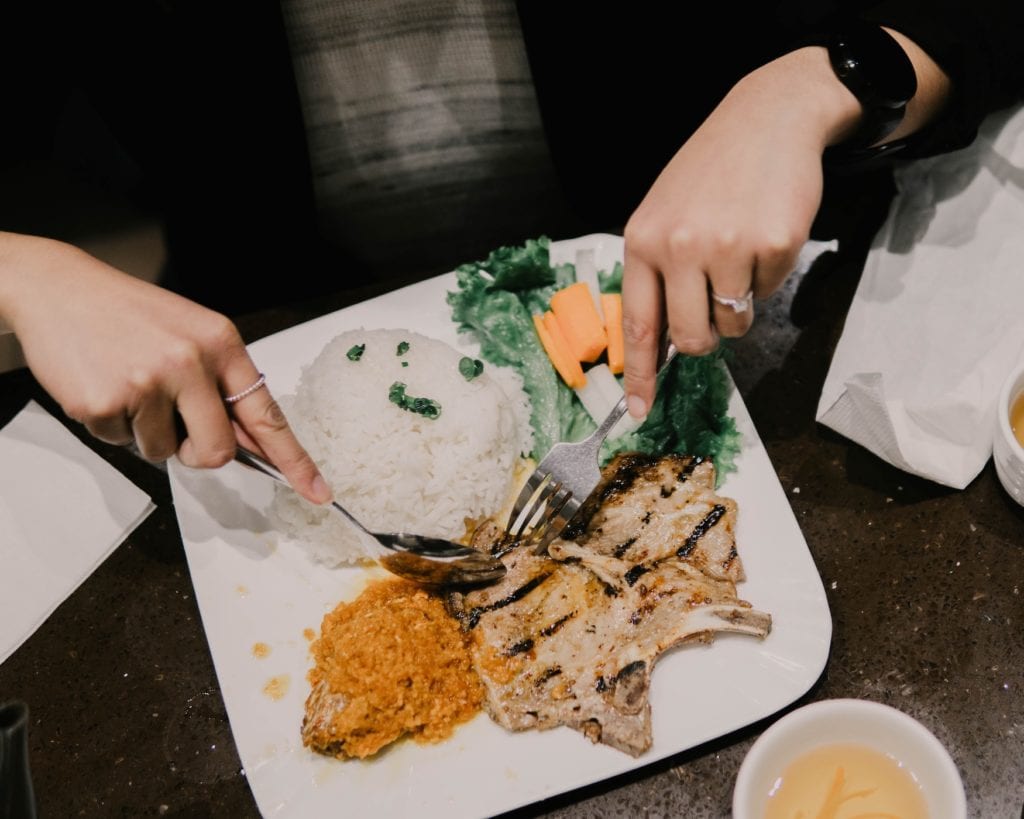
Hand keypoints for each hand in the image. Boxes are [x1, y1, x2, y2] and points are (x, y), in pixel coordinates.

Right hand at [0, 233, 331, 503]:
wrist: (59, 289)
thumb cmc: (131, 315)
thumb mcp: (191, 335)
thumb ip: (221, 386)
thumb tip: (252, 443)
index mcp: (221, 343)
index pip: (267, 414)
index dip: (295, 460)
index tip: (318, 491)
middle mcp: (191, 361)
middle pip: (217, 452)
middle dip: (196, 452)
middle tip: (174, 425)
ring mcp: (148, 382)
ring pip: (164, 453)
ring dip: (146, 433)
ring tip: (129, 387)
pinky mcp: (107, 400)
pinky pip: (121, 443)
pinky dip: (112, 426)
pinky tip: (102, 386)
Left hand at [621, 48, 860, 416]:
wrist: (767, 118)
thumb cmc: (710, 172)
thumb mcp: (663, 213)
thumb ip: (656, 272)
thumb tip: (660, 339)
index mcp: (643, 241)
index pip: (637, 325)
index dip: (640, 375)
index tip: (638, 411)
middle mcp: (679, 246)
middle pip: (692, 338)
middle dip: (706, 338)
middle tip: (716, 309)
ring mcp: (727, 246)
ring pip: (733, 322)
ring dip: (739, 302)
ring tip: (738, 251)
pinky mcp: (773, 244)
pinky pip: (769, 294)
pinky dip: (768, 275)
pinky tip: (762, 234)